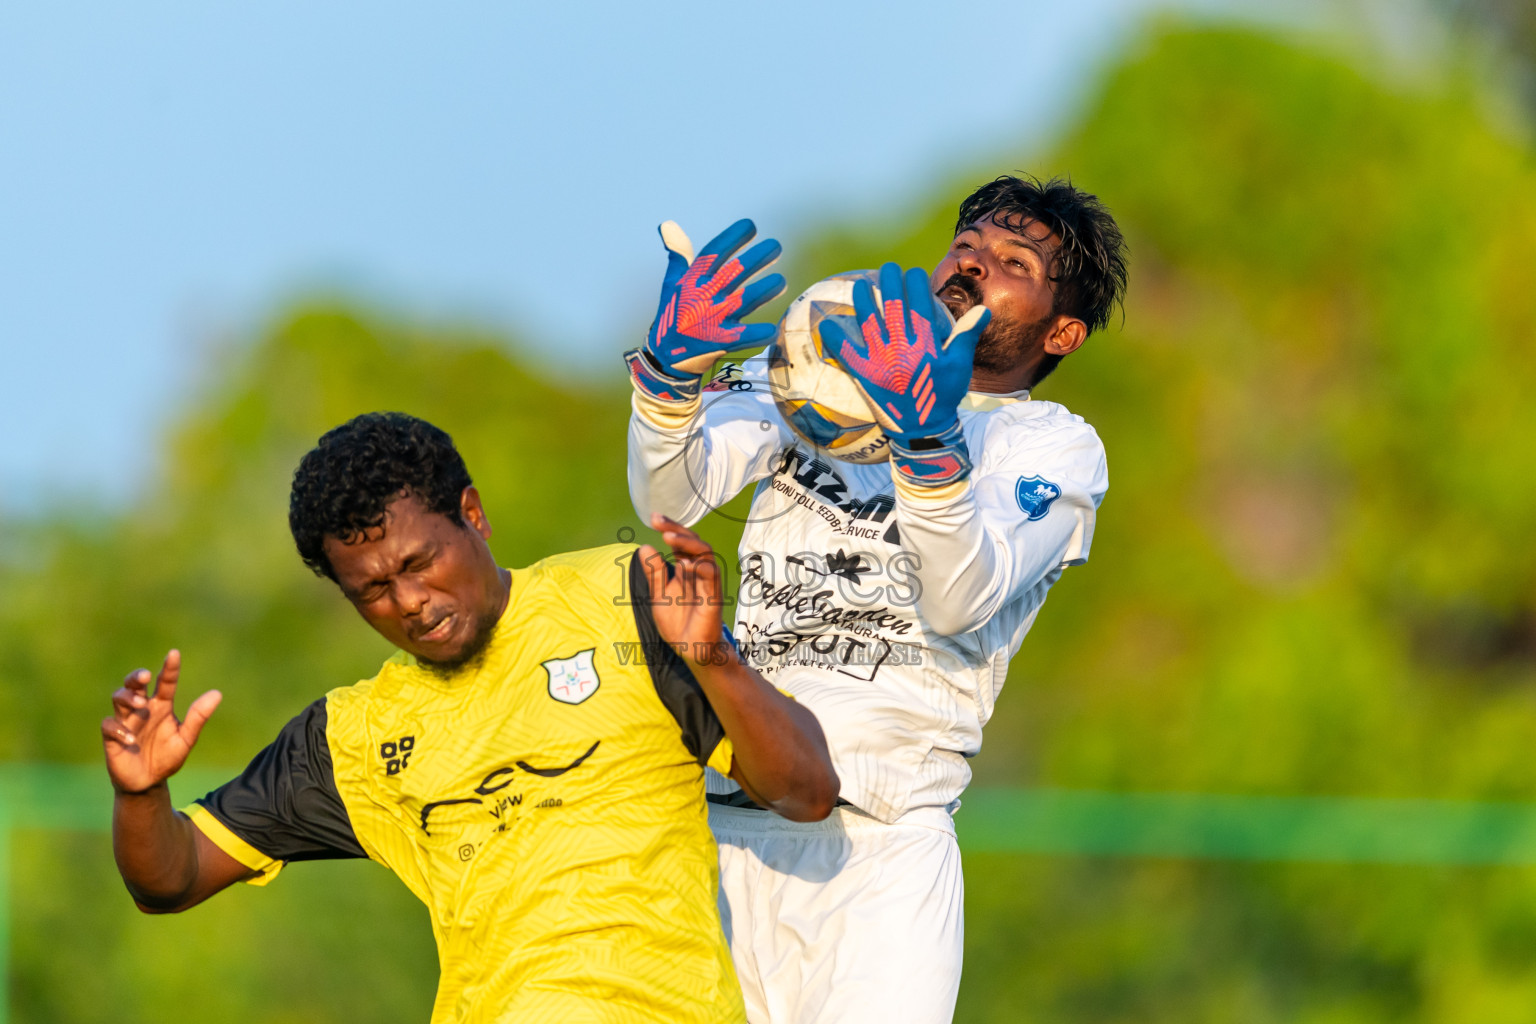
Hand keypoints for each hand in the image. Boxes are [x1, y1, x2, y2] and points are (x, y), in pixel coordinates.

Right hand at [101, 650, 221, 794]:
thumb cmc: (167, 757)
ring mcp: (126, 722)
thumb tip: (217, 693)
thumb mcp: (186, 739)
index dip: (169, 668)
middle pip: (134, 684)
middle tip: (146, 676)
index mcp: (162, 706)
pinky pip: (109, 725)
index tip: (174, 654)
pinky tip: (132, 739)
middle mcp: (142, 709)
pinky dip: (119, 729)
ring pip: (118, 698)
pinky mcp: (112, 738)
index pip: (165, 682)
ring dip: (127, 697)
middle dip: (137, 676)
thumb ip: (198, 717)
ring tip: (140, 704)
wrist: (148, 783)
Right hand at [626, 220, 784, 403]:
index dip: (732, 237)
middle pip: (736, 272)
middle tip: (776, 247)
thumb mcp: (672, 282)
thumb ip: (678, 253)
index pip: (714, 253)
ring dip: (767, 289)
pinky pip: (748, 336)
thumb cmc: (675, 312)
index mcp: (692, 281)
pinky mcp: (723, 342)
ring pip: (747, 300)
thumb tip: (667, 223)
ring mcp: (714, 320)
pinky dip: (761, 333)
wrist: (667, 356)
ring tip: (781, 281)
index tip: (750, 225)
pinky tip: (774, 328)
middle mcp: (704, 297)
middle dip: (758, 257)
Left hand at [639, 514, 730, 664]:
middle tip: (659, 521)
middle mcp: (698, 572)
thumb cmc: (678, 623)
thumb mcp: (659, 596)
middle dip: (677, 529)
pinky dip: (700, 566)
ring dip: (687, 543)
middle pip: (693, 542)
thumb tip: (644, 547)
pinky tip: (684, 563)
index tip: (654, 517)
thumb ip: (654, 574)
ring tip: (668, 538)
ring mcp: (707, 583)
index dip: (670, 528)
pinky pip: (711, 576)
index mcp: (685, 570)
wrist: (691, 650)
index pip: (680, 543)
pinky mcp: (713, 597)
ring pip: (705, 553)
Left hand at [820, 262, 989, 486]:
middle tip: (888, 267)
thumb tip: (983, 309)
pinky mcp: (865, 374)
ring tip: (861, 284)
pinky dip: (836, 338)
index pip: (921, 303)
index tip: (913, 272)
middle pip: (894, 305)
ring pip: (870, 321)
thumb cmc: (943, 396)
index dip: (916, 283)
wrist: (923, 429)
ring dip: (864, 299)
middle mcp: (902, 348)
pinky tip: (827, 323)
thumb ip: (966, 335)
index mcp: (926, 343)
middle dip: (891, 281)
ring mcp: (881, 360)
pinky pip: (846, 353)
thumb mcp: (960, 366)